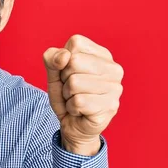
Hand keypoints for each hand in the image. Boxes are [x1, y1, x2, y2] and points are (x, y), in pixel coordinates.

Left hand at [43, 35, 123, 155]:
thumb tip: (64, 56)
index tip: (68, 73)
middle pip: (74, 62)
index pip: (76, 43)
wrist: (72, 124)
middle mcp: (114, 69)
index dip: (63, 59)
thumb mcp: (53, 73)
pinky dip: (71, 108)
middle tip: (72, 90)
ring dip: (67, 95)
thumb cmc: (66, 95)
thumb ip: (52, 58)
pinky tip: (80, 111)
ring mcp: (115, 88)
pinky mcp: (110, 106)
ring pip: (74, 83)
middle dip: (64, 79)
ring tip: (76, 100)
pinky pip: (78, 102)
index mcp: (102, 54)